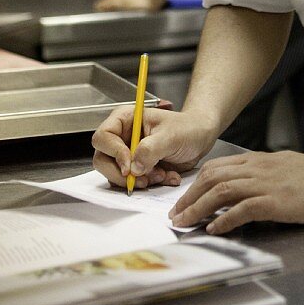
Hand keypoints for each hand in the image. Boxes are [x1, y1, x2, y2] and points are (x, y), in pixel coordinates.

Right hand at [91, 105, 216, 189]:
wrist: (200, 138)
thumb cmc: (186, 127)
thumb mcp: (170, 135)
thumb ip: (150, 149)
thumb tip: (134, 168)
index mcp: (125, 120)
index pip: (103, 137)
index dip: (113, 154)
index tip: (129, 167)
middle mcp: (122, 138)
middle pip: (103, 160)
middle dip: (123, 175)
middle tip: (144, 179)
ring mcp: (128, 155)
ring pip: (117, 176)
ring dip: (139, 181)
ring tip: (162, 174)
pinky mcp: (137, 170)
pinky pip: (133, 184)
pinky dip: (149, 184)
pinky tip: (166, 176)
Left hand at [168, 150, 303, 234]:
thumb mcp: (285, 167)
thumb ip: (263, 174)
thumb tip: (241, 188)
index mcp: (259, 161)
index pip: (217, 167)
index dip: (196, 183)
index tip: (184, 200)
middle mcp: (259, 169)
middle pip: (212, 177)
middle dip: (189, 196)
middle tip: (175, 214)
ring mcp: (267, 184)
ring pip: (221, 191)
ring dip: (197, 208)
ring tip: (184, 223)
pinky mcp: (277, 201)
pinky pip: (243, 209)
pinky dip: (224, 218)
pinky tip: (214, 229)